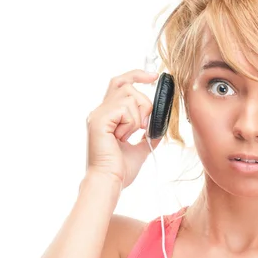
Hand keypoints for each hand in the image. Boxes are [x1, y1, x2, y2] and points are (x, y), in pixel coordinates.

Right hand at [85, 69, 163, 189]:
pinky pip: (125, 108)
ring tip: (128, 136)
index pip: (120, 84)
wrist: (110, 182)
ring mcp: (98, 114)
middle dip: (144, 102)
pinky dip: (131, 123)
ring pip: (129, 96)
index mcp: (107, 116)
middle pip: (126, 85)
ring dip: (138, 117)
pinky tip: (122, 137)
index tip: (154, 76)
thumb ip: (148, 135)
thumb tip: (159, 127)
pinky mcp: (99, 120)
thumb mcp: (140, 148)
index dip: (137, 75)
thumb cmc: (120, 170)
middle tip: (144, 126)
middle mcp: (100, 112)